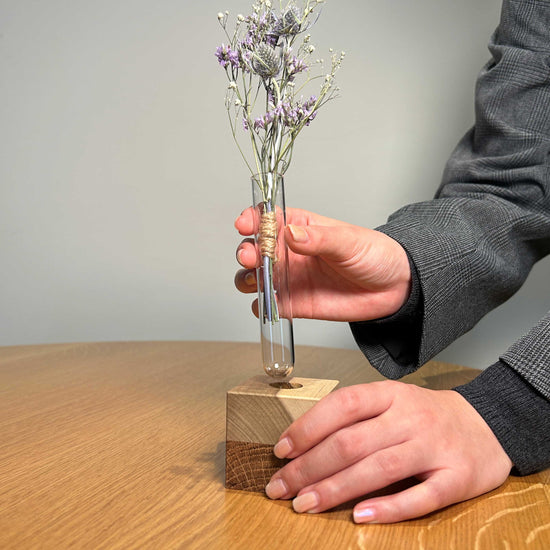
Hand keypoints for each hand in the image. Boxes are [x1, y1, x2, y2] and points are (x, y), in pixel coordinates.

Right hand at [234, 207, 411, 321]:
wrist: (393, 288)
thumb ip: (318, 239)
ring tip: (255, 281)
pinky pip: (268, 305)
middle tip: (250, 257)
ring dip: (246, 279)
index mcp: (300, 227)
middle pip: (254, 248)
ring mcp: (289, 277)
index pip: (267, 218)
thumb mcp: (348, 241)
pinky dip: (261, 306)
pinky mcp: (294, 303)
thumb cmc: (373, 255)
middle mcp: (289, 252)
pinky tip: (266, 305)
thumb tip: (291, 233)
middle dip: (246, 252)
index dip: (252, 219)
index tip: (245, 224)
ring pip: (254, 277)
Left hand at [265, 381, 512, 522]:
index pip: (342, 405)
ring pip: (379, 469)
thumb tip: (303, 445)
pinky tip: (360, 516)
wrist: (486, 425)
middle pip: (352, 442)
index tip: (281, 450)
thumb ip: (355, 418)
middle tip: (281, 488)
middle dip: (310, 467)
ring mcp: (434, 447)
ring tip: (305, 504)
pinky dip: (389, 508)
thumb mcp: (391, 402)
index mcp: (391, 394)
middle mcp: (410, 417)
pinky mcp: (456, 478)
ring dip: (336, 489)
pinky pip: (421, 497)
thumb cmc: (425, 415)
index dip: (308, 427)